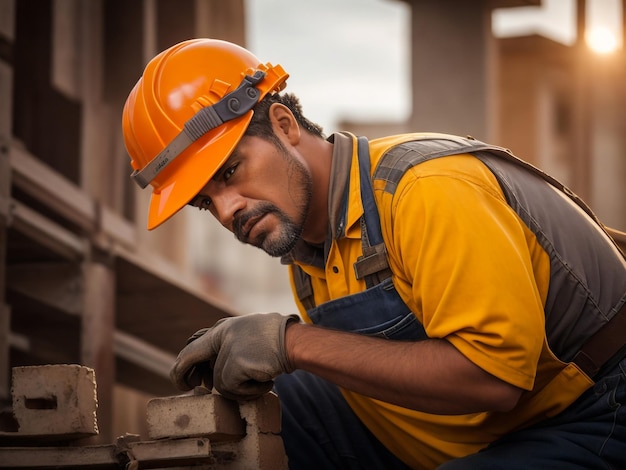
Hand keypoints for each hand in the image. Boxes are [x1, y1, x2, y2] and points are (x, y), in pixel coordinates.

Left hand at [170, 313, 299, 399]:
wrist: (295, 341)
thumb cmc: (280, 342)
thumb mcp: (251, 336)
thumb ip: (232, 347)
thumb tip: (216, 373)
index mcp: (225, 327)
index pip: (195, 343)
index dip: (185, 362)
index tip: (188, 378)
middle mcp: (221, 334)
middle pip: (189, 357)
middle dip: (180, 375)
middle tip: (186, 387)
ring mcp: (227, 349)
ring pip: (218, 382)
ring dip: (240, 389)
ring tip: (261, 381)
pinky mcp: (233, 364)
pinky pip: (232, 389)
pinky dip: (251, 392)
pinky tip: (266, 381)